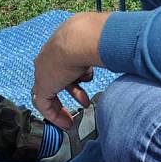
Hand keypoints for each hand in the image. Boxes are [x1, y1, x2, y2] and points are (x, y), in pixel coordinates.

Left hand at [32, 12, 109, 127]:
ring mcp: (43, 72)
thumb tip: (118, 56)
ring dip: (61, 107)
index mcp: (62, 46)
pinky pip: (44, 105)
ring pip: (47, 94)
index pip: (63, 64)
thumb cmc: (92, 38)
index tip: (84, 84)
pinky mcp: (43, 86)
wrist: (79, 40)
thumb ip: (102, 53)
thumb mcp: (97, 46)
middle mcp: (50, 59)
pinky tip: (67, 123)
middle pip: (55, 80)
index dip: (74, 76)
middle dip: (70, 91)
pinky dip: (55, 115)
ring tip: (73, 117)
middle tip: (82, 102)